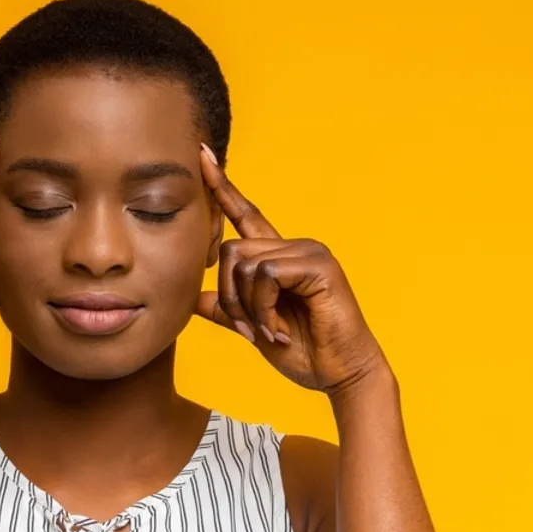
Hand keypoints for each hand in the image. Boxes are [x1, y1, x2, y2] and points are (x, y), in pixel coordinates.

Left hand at [194, 144, 387, 395]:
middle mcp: (293, 246)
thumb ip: (226, 308)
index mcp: (278, 258)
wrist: (340, 375)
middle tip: (249, 329)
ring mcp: (307, 251)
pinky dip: (263, 307)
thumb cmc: (304, 352)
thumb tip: (192, 296)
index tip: (201, 156)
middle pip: (229, 250)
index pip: (245, 216)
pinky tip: (280, 328)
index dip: (221, 187)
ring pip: (244, 263)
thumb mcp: (253, 327)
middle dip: (229, 297)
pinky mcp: (317, 264)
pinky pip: (266, 274)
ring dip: (248, 307)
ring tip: (270, 331)